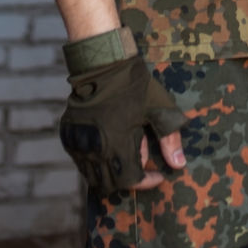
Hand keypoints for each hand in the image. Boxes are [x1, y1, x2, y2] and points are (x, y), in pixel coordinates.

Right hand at [59, 46, 186, 192]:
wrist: (103, 62)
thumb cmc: (134, 85)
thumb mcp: (157, 109)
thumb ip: (169, 139)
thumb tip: (179, 165)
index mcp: (119, 143)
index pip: (131, 181)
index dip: (146, 182)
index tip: (157, 176)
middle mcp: (96, 148)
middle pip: (111, 184)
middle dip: (129, 180)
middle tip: (141, 167)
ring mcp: (80, 143)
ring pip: (93, 177)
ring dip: (111, 175)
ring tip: (125, 157)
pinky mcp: (69, 137)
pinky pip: (81, 162)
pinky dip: (95, 164)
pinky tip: (108, 150)